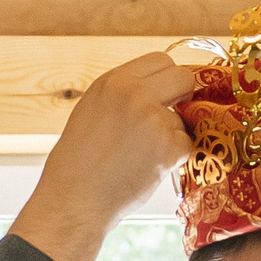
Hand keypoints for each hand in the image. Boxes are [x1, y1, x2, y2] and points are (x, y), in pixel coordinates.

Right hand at [7, 52, 197, 260]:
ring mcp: (153, 119)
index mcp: (113, 82)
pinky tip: (148, 169)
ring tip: (141, 157)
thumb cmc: (77, 164)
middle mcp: (133, 94)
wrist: (74, 200)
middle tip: (170, 118)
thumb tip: (157, 89)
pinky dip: (174, 160)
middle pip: (183, 78)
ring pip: (183, 119)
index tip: (167, 93)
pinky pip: (186, 146)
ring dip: (171, 137)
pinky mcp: (167, 148)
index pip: (161, 59)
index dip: (167, 78)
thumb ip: (123, 95)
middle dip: (184, 96)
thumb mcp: (92, 111)